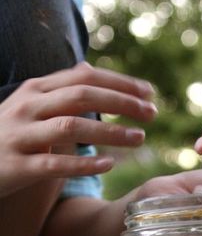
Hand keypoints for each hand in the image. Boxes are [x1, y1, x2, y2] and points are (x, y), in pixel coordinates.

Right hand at [0, 62, 156, 197]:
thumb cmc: (9, 135)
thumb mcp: (30, 106)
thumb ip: (59, 91)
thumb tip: (89, 69)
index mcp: (36, 90)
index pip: (85, 77)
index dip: (120, 82)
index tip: (150, 92)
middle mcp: (28, 107)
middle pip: (82, 96)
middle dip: (122, 102)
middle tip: (152, 113)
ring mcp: (21, 135)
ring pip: (71, 126)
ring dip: (110, 131)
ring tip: (139, 138)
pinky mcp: (17, 166)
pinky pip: (55, 163)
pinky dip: (84, 163)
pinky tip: (109, 165)